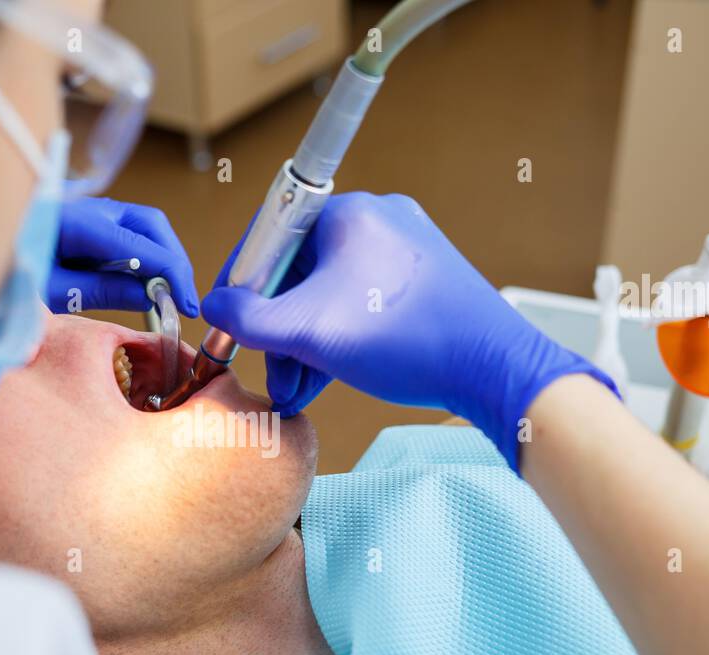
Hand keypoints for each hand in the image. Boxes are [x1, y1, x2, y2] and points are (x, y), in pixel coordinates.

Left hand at [48, 197, 198, 316]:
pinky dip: (146, 253)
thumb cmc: (4, 272)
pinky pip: (128, 230)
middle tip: (184, 301)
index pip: (143, 247)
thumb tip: (151, 295)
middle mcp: (89, 207)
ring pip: (145, 225)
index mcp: (78, 223)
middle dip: (175, 261)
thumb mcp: (53, 292)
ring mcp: (89, 208)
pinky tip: (145, 281)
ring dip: (163, 255)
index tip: (187, 306)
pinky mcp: (87, 217)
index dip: (172, 277)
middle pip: (153, 225)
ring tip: (169, 294)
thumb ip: (104, 290)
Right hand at [201, 192, 614, 469]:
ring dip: (306, 341)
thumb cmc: (407, 339)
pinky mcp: (421, 282)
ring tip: (298, 388)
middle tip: (272, 371)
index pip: (269, 235)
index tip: (230, 325)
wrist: (494, 368)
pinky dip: (339, 338)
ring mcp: (402, 251)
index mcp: (347, 213)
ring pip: (329, 293)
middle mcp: (376, 220)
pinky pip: (360, 304)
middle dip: (279, 328)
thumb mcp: (310, 331)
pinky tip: (326, 378)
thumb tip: (214, 309)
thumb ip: (249, 319)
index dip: (240, 284)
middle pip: (299, 270)